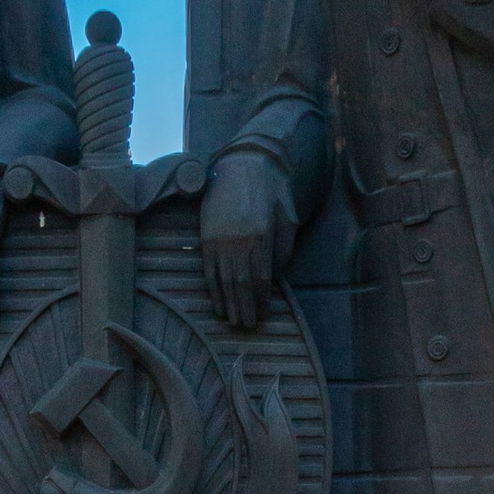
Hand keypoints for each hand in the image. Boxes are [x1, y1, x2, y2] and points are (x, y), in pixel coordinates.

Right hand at [198, 151, 293, 330]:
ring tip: (234, 322)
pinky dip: (214, 290)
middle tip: (248, 327)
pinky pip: (209, 270)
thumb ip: (282, 249)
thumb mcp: (287, 219)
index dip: (262, 300)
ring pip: (224, 281)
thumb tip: (275, 279)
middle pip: (241, 284)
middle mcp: (238, 241)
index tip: (264, 315)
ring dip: (229, 304)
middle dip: (245, 308)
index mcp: (261, 237)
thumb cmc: (271, 193)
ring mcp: (219, 240)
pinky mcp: (206, 238)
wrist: (243, 167)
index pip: (261, 278)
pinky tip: (219, 304)